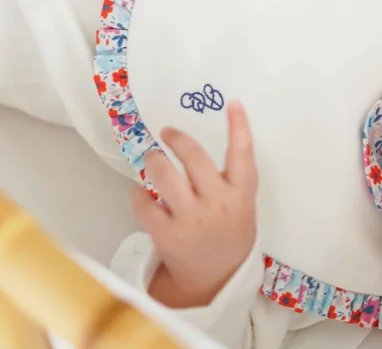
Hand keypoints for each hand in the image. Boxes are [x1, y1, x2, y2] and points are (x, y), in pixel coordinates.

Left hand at [132, 102, 257, 307]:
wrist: (215, 279)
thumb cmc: (229, 232)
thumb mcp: (242, 205)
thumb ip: (230, 179)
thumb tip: (198, 143)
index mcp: (241, 196)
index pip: (243, 156)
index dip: (239, 127)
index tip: (233, 103)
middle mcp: (218, 205)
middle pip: (195, 159)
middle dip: (177, 140)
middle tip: (167, 132)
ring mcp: (192, 221)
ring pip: (166, 177)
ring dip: (155, 160)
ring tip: (151, 157)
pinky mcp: (168, 236)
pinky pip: (145, 206)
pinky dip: (138, 195)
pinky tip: (140, 193)